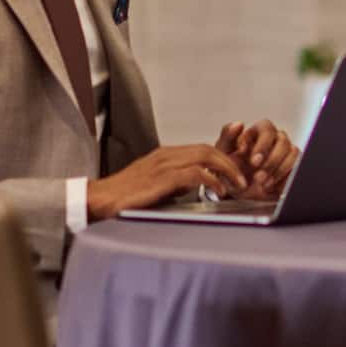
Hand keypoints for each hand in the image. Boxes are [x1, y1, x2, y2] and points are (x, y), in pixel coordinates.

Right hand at [86, 144, 248, 220]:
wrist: (102, 199)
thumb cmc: (127, 196)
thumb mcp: (158, 184)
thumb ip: (178, 182)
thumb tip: (197, 186)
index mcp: (167, 154)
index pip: (202, 147)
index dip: (224, 155)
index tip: (239, 166)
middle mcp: (167, 154)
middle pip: (208, 148)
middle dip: (231, 160)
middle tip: (243, 177)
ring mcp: (165, 163)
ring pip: (205, 156)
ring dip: (226, 169)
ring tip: (237, 184)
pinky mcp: (163, 177)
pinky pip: (195, 173)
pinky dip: (212, 180)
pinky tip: (219, 190)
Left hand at [219, 118, 298, 198]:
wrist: (239, 189)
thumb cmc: (231, 167)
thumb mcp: (224, 153)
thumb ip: (227, 137)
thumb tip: (238, 124)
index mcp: (258, 132)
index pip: (267, 128)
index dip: (263, 145)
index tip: (254, 162)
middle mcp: (275, 139)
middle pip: (283, 141)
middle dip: (271, 161)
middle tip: (258, 177)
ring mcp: (286, 152)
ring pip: (293, 154)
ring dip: (279, 171)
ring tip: (264, 184)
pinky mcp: (293, 166)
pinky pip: (297, 169)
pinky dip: (285, 179)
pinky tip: (273, 187)